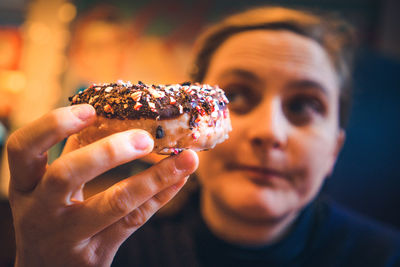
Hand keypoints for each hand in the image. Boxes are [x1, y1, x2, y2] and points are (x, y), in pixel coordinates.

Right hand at [6, 104, 197, 266]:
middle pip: (66, 174)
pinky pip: (133, 221)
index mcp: (25, 186)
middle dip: (109, 151)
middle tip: (145, 138)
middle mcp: (39, 211)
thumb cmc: (51, 217)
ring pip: (115, 203)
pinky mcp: (94, 255)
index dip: (53, 125)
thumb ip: (74, 153)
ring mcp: (67, 237)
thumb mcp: (48, 188)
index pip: (22, 148)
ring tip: (186, 159)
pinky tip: (179, 179)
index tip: (90, 110)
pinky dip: (160, 196)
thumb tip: (108, 115)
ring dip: (154, 178)